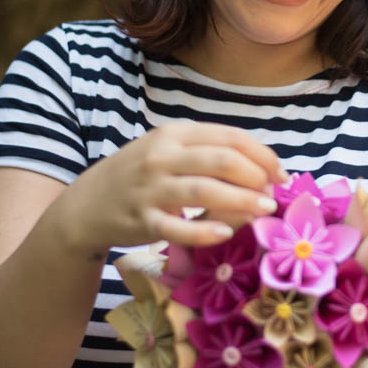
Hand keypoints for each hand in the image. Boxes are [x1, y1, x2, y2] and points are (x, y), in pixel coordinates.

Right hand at [54, 121, 287, 254]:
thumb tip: (262, 168)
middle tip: (273, 194)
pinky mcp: (142, 220)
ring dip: (242, 201)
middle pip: (222, 160)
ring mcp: (151, 188)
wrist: (86, 204)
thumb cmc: (140, 176)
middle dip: (257, 177)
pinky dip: (204, 230)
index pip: (231, 137)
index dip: (263, 155)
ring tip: (263, 210)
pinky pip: (178, 226)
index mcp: (175, 133)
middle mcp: (162, 156)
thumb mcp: (169, 151)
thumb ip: (208, 154)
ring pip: (205, 190)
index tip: (281, 173)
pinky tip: (225, 233)